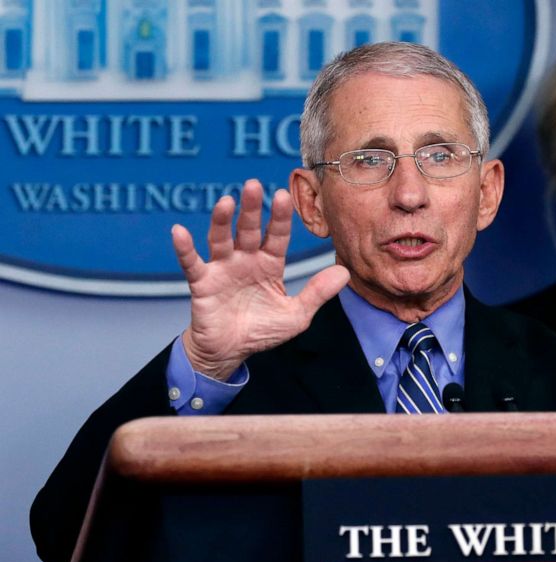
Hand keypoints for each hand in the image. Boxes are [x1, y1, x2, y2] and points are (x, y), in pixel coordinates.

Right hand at [171, 179, 349, 379]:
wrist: (230, 352)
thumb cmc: (262, 330)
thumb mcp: (296, 315)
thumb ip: (317, 293)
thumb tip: (346, 273)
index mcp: (270, 264)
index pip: (277, 236)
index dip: (280, 217)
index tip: (283, 195)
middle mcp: (246, 260)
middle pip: (249, 230)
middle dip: (252, 209)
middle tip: (253, 185)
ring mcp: (223, 269)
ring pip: (221, 239)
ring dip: (222, 221)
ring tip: (225, 202)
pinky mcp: (202, 283)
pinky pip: (191, 263)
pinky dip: (184, 248)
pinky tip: (179, 231)